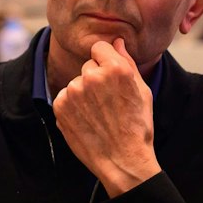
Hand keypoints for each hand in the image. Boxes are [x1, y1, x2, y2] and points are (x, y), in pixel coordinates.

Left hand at [52, 39, 159, 196]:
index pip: (99, 47)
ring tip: (98, 115)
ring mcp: (74, 91)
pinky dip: (73, 107)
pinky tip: (87, 121)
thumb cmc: (137, 126)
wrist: (122, 160)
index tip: (110, 77)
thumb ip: (127, 61)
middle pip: (88, 66)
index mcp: (115, 68)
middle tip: (108, 102)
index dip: (105, 61)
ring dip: (84, 93)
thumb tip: (116, 41)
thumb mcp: (142, 91)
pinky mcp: (60, 106)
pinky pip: (65, 97)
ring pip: (76, 83)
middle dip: (96, 78)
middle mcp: (92, 76)